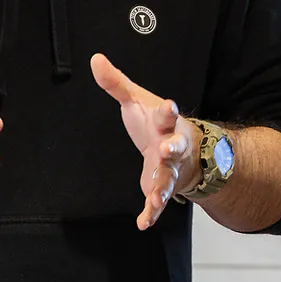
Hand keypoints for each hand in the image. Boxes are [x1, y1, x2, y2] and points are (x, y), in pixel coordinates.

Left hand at [91, 52, 197, 229]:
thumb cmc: (156, 123)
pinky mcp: (162, 186)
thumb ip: (116, 83)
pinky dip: (152, 212)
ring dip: (162, 187)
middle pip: (175, 146)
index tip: (168, 105)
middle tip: (168, 148)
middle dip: (173, 148)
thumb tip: (95, 59)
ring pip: (168, 179)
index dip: (168, 110)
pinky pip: (158, 202)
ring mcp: (169, 169)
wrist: (185, 150)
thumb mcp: (137, 100)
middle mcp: (171, 146)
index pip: (167, 114)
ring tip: (156, 198)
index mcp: (165, 123)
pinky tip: (144, 222)